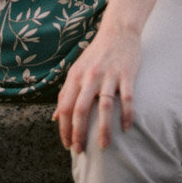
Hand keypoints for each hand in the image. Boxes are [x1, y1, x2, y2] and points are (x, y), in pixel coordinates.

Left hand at [54, 23, 141, 153]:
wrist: (118, 32)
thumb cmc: (96, 55)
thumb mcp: (76, 71)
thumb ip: (66, 93)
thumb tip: (54, 117)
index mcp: (75, 76)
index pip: (64, 107)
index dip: (64, 128)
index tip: (67, 145)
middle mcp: (89, 76)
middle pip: (80, 109)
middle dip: (78, 133)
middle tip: (80, 151)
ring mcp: (109, 76)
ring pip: (104, 107)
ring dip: (103, 129)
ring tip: (104, 147)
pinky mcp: (127, 75)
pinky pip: (127, 99)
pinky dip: (126, 115)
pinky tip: (126, 128)